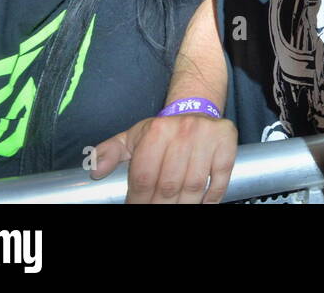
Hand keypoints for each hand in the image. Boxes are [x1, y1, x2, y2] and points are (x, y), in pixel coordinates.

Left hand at [92, 113, 237, 203]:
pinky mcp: (227, 142)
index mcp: (157, 130)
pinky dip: (212, 197)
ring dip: (185, 205)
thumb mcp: (132, 137)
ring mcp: (208, 136)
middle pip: (170, 184)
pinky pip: (221, 178)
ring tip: (177, 210)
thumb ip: (109, 152)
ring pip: (195, 185)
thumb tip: (95, 169)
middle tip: (157, 212)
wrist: (194, 110)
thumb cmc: (161, 132)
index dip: (139, 200)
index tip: (137, 208)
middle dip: (161, 206)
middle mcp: (184, 130)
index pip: (145, 176)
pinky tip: (202, 205)